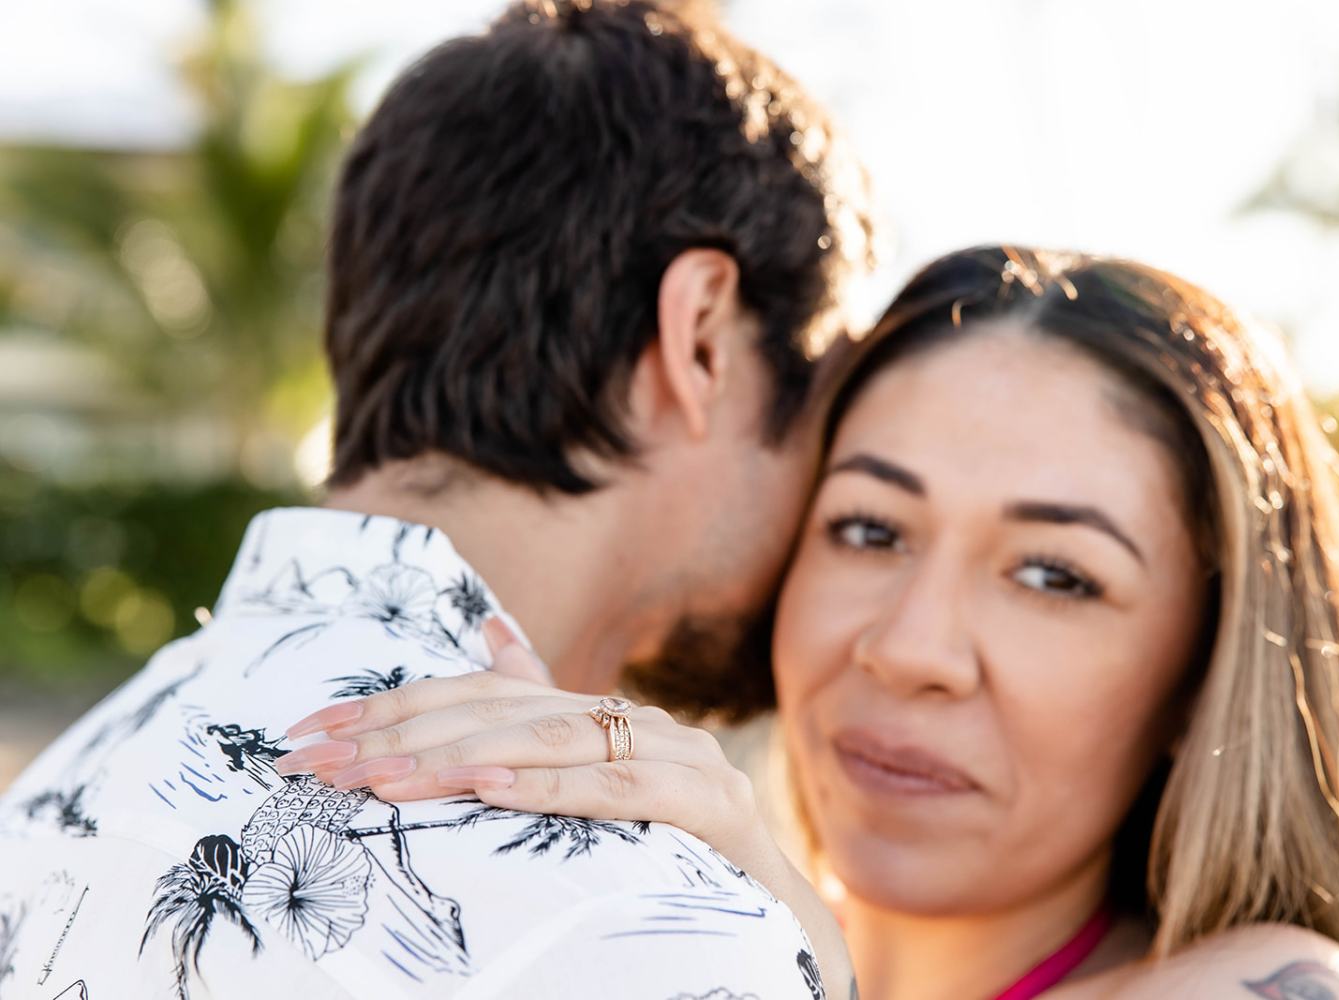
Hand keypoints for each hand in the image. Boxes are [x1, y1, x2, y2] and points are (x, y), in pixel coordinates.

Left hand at [277, 619, 771, 866]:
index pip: (482, 695)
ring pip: (558, 739)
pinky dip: (553, 784)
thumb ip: (543, 720)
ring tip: (386, 776)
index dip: (393, 708)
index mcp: (606, 717)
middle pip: (507, 709)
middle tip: (322, 760)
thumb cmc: (675, 863)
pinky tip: (488, 786)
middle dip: (404, 733)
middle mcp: (640, 724)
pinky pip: (621, 788)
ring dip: (462, 757)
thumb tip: (490, 630)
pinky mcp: (711, 802)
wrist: (777, 922)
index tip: (309, 735)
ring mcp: (681, 756)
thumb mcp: (595, 793)